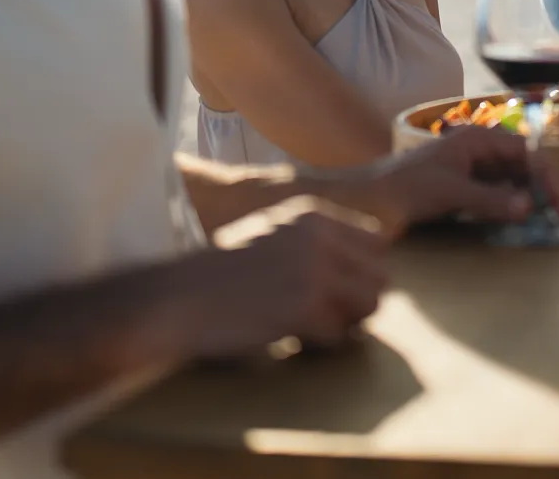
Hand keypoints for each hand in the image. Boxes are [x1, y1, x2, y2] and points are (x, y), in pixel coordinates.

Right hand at [175, 195, 390, 357]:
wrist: (177, 298)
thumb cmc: (220, 272)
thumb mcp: (272, 233)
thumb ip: (316, 242)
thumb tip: (367, 268)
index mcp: (313, 215)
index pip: (377, 242)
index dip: (363, 271)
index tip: (339, 289)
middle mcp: (319, 237)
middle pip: (380, 276)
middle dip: (360, 301)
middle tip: (330, 315)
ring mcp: (313, 272)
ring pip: (370, 305)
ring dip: (347, 323)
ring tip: (313, 327)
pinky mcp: (303, 308)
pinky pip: (338, 335)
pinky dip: (321, 344)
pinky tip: (293, 340)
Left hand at [314, 126, 558, 235]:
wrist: (361, 200)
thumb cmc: (403, 189)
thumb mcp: (450, 194)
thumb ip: (491, 200)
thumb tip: (530, 207)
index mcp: (477, 139)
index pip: (527, 151)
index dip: (547, 176)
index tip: (558, 205)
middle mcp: (475, 148)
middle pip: (521, 164)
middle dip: (539, 187)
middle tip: (553, 217)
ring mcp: (467, 168)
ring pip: (508, 180)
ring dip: (524, 198)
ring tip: (537, 222)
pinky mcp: (458, 186)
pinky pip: (492, 193)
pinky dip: (505, 206)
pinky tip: (510, 221)